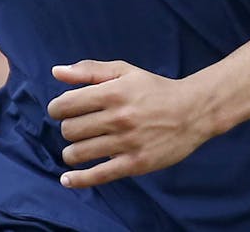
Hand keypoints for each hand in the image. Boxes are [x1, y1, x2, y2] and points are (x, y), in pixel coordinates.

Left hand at [47, 59, 215, 188]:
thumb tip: (56, 72)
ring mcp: (127, 142)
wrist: (193, 111)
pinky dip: (78, 179)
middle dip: (68, 128)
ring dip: (72, 152)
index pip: (66, 104)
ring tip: (80, 147)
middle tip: (78, 127)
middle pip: (70, 129)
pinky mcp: (135, 163)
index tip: (61, 111)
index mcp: (114, 92)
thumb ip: (89, 70)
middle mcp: (118, 118)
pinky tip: (67, 179)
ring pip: (79, 152)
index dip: (57, 108)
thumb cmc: (155, 90)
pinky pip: (98, 176)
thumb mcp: (125, 72)